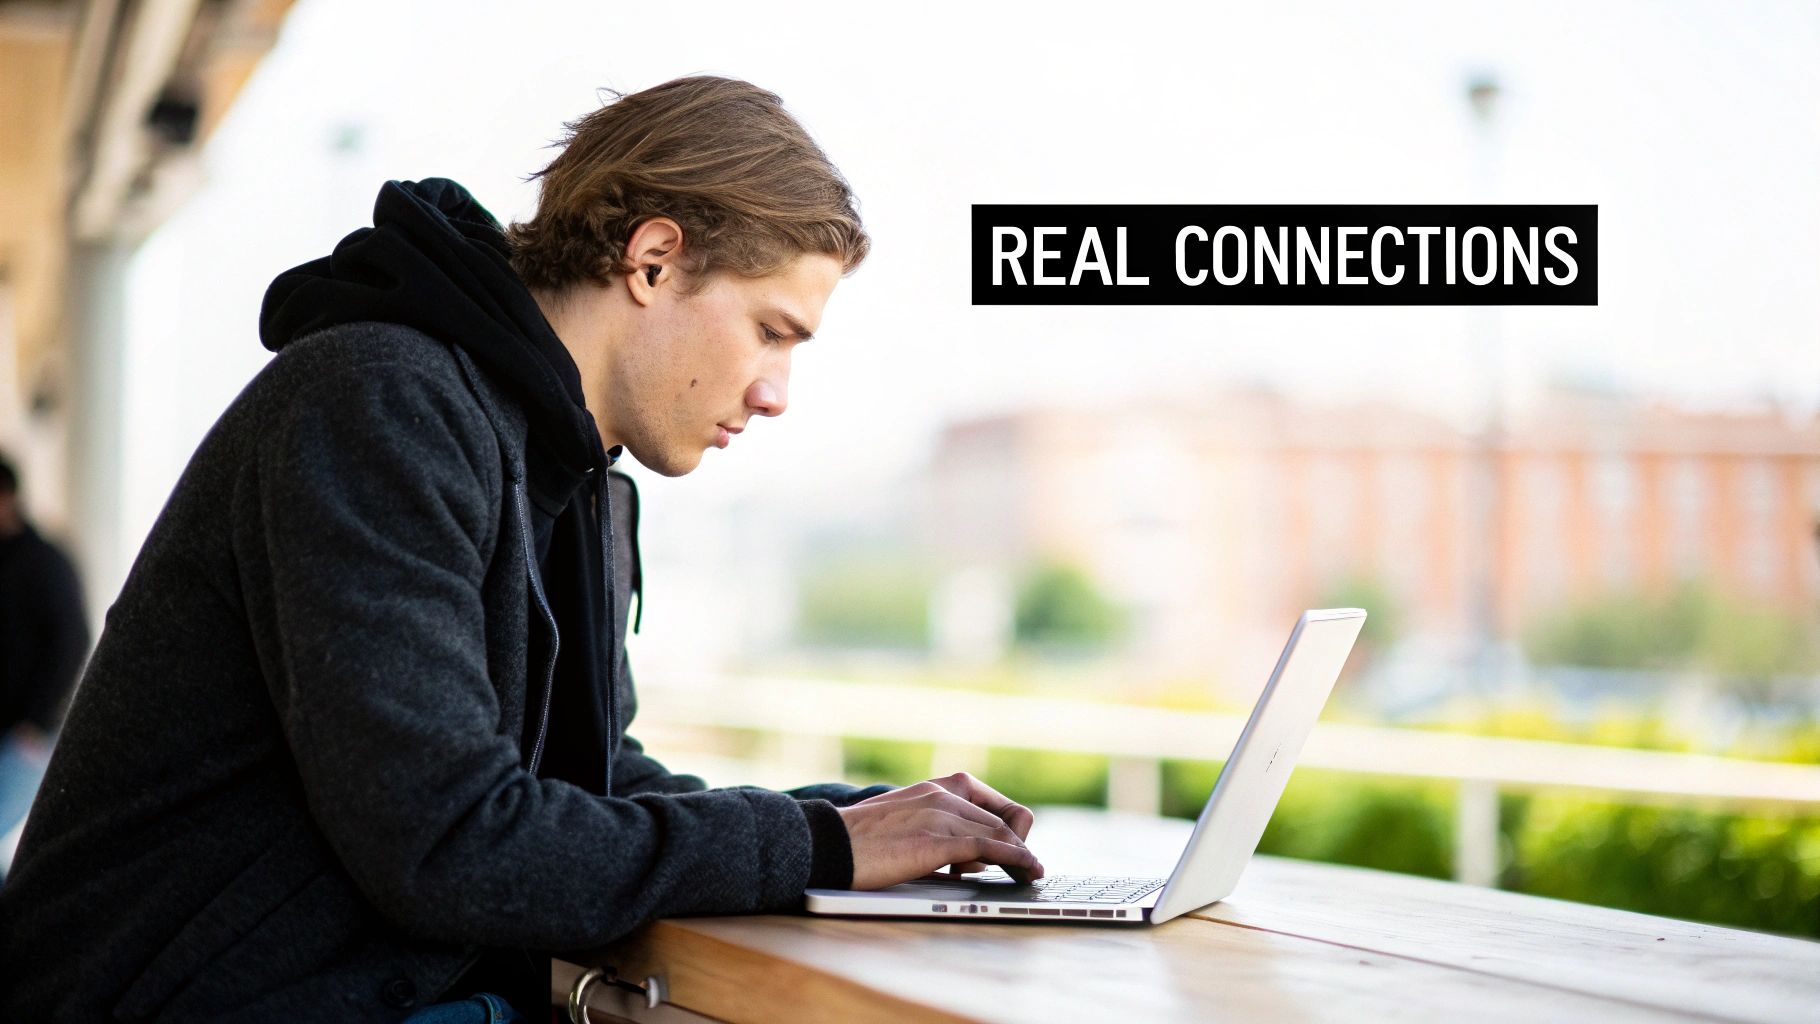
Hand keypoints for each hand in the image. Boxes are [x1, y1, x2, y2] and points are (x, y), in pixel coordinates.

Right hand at [836, 772, 1042, 889]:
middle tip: (1023, 870)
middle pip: (1000, 818)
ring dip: (1023, 856)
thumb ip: (928, 830)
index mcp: (931, 787)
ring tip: (1033, 875)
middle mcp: (941, 794)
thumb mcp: (899, 824)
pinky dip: (1016, 860)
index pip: (987, 801)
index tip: (1010, 848)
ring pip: (1001, 832)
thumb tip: (954, 858)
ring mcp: (941, 815)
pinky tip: (1026, 872)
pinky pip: (991, 847)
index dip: (1006, 825)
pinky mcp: (938, 840)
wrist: (827, 844)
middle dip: (1017, 847)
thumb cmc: (856, 842)